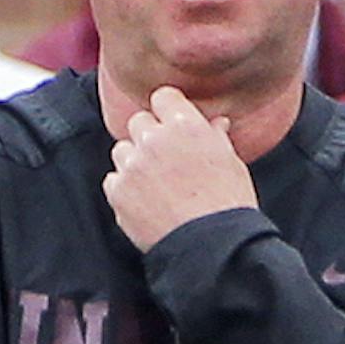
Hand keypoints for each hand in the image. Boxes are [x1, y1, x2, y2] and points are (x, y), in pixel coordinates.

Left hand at [103, 86, 257, 250]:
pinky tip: (146, 203)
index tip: (171, 125)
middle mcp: (154, 139)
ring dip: (134, 161)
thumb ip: (216, 137)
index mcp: (185, 125)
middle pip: (138, 121)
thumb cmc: (229, 205)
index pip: (163, 97)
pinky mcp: (118, 192)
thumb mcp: (231, 164)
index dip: (167, 110)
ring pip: (122, 149)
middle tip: (165, 159)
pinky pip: (113, 179)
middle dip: (149, 135)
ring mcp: (133, 165)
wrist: (212, 247)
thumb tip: (215, 123)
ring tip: (156, 185)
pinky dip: (125, 188)